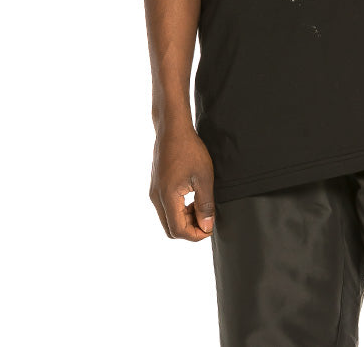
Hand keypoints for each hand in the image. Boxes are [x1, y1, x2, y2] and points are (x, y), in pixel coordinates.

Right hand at [149, 120, 215, 241]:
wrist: (172, 129)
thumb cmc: (189, 149)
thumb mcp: (204, 178)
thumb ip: (205, 205)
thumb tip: (207, 226)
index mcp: (167, 197)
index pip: (178, 230)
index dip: (196, 234)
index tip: (209, 227)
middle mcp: (156, 198)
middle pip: (170, 229)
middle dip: (190, 229)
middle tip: (206, 217)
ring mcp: (154, 192)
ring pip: (167, 219)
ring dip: (185, 219)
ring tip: (200, 206)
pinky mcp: (155, 186)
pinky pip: (165, 208)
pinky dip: (179, 210)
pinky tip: (191, 198)